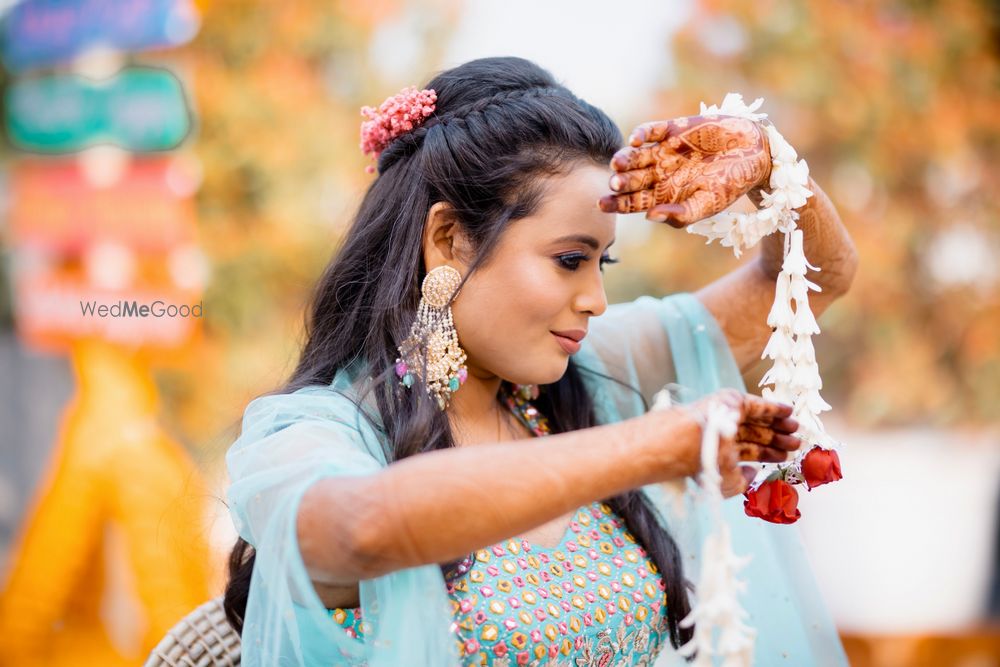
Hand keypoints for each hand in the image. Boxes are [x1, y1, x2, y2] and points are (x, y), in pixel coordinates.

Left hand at [598, 115, 770, 227]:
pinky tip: (635, 140)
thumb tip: (649, 217)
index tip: (601, 205)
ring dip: (626, 159)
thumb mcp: (707, 206)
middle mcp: (659, 173)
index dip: (617, 203)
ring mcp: (665, 151)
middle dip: (620, 182)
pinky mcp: (674, 129)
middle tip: (614, 183)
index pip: (633, 202)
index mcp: (664, 195)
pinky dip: (642, 133)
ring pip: (636, 155)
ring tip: (618, 164)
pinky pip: (652, 130)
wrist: (754, 155)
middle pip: (631, 179)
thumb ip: (680, 215)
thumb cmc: (730, 186)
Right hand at [680, 389, 798, 497]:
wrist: (692, 443)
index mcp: (725, 452)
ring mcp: (730, 416)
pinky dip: (774, 408)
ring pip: (759, 420)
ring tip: (796, 427)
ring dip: (778, 423)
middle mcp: (728, 433)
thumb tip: (753, 471)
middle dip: (777, 439)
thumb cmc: (708, 466)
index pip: (752, 452)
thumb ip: (744, 481)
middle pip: (758, 435)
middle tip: (795, 442)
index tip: (786, 455)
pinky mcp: (734, 401)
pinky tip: (789, 411)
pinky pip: (758, 405)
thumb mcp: (728, 483)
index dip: (770, 454)